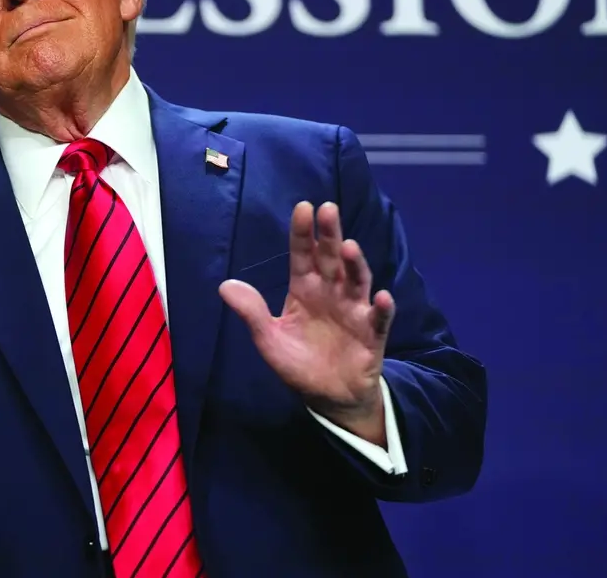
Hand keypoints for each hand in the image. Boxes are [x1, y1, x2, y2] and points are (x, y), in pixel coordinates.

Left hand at [218, 201, 394, 435]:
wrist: (329, 397)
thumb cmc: (299, 364)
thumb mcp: (269, 340)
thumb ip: (252, 313)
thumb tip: (225, 285)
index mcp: (304, 290)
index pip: (302, 255)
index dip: (302, 233)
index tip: (303, 208)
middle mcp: (331, 292)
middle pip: (331, 258)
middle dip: (329, 235)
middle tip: (328, 209)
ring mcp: (353, 310)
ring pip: (356, 280)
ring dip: (355, 264)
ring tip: (349, 247)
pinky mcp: (372, 333)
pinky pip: (379, 318)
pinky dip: (382, 307)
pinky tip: (381, 296)